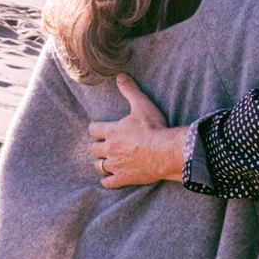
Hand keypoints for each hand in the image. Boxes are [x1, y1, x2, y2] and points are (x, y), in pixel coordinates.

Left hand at [88, 74, 186, 188]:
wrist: (164, 151)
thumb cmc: (153, 128)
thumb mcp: (142, 104)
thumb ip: (130, 90)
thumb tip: (120, 76)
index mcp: (112, 131)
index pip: (94, 129)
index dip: (95, 128)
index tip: (97, 128)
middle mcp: (110, 149)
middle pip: (94, 149)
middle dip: (97, 146)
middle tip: (102, 145)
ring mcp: (115, 165)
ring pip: (99, 166)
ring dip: (101, 163)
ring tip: (105, 161)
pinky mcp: (123, 178)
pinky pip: (108, 182)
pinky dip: (107, 181)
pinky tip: (109, 179)